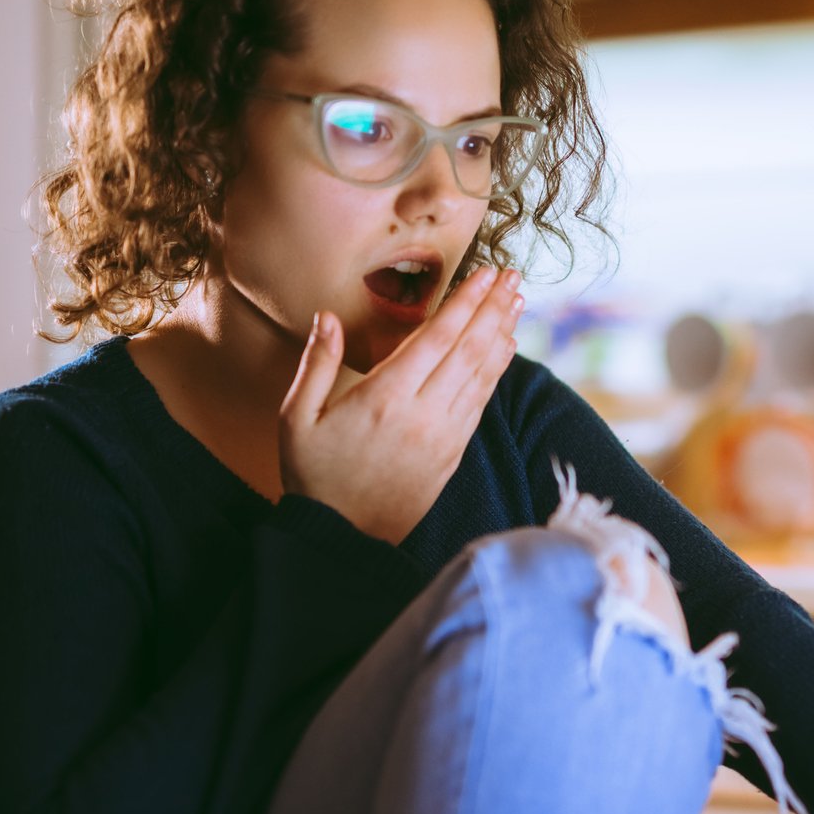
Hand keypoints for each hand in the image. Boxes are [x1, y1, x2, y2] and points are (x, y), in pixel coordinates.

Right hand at [279, 266, 521, 542]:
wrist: (342, 539)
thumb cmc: (314, 476)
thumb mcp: (297, 418)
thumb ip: (317, 364)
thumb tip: (327, 316)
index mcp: (385, 398)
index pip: (437, 338)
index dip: (465, 303)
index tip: (485, 274)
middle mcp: (423, 414)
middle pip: (469, 350)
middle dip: (493, 308)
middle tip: (512, 276)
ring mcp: (443, 436)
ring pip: (482, 375)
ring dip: (502, 334)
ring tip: (516, 301)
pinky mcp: (452, 454)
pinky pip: (481, 402)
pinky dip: (496, 370)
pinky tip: (504, 348)